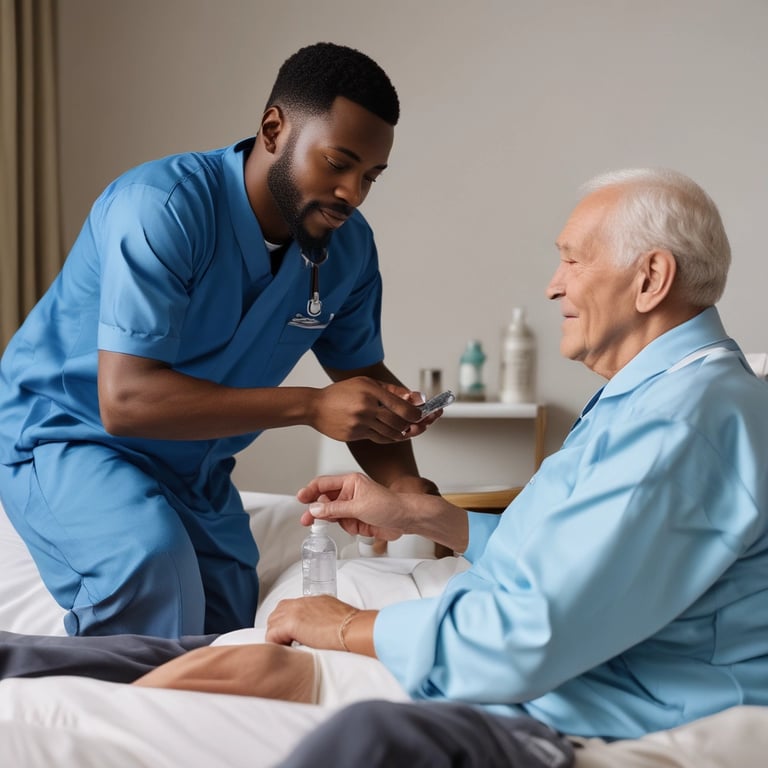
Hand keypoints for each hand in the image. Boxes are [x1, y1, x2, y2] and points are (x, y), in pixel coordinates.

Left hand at [266, 595, 372, 651]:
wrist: (354, 628)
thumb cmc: (352, 628)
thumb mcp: (337, 619)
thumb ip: (324, 621)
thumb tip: (322, 632)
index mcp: (315, 601)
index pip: (290, 607)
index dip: (289, 623)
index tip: (293, 636)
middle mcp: (302, 602)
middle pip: (277, 613)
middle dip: (279, 628)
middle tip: (289, 644)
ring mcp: (295, 610)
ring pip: (272, 623)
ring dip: (278, 636)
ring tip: (289, 648)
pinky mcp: (291, 622)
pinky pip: (271, 635)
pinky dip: (277, 644)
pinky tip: (288, 650)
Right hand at [296, 473, 409, 539]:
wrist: (406, 520)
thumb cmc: (389, 505)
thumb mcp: (358, 507)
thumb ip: (335, 509)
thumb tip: (315, 509)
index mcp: (350, 482)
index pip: (324, 484)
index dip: (311, 491)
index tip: (300, 499)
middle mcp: (350, 493)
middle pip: (325, 501)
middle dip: (318, 511)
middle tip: (307, 520)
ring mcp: (353, 507)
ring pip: (333, 515)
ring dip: (338, 521)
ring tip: (352, 523)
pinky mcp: (357, 519)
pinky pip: (343, 524)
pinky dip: (348, 528)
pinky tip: (359, 528)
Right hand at [310, 378, 424, 443]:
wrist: (315, 406)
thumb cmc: (341, 393)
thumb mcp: (366, 383)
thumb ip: (391, 390)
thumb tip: (414, 397)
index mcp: (371, 391)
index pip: (402, 406)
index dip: (417, 413)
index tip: (423, 414)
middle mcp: (366, 407)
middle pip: (399, 422)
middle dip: (414, 425)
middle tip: (422, 424)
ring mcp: (360, 422)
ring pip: (391, 433)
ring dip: (404, 433)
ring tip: (410, 430)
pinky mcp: (355, 434)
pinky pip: (379, 438)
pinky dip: (391, 437)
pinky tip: (396, 435)